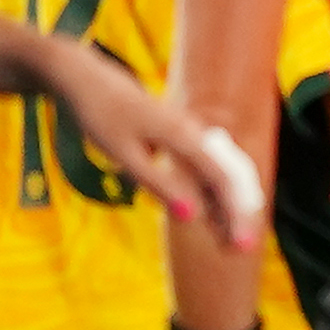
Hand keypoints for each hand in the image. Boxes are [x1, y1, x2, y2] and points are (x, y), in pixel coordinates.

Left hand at [48, 50, 265, 251]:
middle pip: (229, 178)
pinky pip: (205, 169)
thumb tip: (191, 215)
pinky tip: (209, 215)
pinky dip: (210, 193)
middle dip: (238, 215)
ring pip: (219, 174)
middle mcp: (196, 134)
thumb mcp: (124, 154)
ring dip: (226, 206)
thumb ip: (157, 183)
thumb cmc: (101, 116)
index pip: (223, 181)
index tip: (241, 246)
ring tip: (227, 240)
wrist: (88, 80)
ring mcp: (191, 135)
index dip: (236, 215)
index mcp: (185, 137)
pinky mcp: (183, 139)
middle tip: (240, 249)